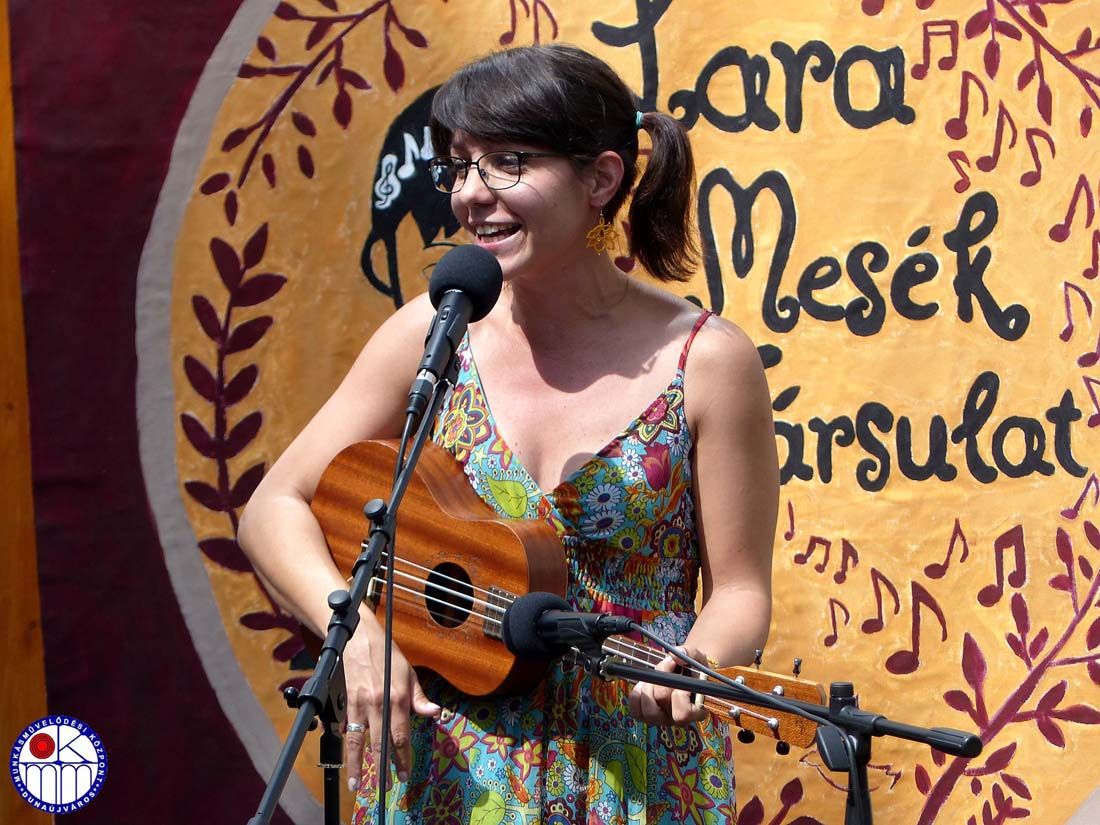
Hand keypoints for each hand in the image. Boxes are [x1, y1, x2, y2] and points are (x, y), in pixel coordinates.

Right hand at [343, 625, 440, 790]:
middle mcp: (378, 704)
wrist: (361, 640)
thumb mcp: (409, 675)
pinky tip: (347, 759)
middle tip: (385, 787)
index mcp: (397, 698)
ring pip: (358, 741)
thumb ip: (420, 698)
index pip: (400, 735)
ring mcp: (360, 704)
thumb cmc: (389, 657)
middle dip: (383, 768)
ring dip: (356, 765)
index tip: (405, 774)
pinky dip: (347, 744)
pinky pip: (348, 727)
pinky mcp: (347, 702)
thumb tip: (436, 713)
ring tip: (356, 785)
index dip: (402, 758)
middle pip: (380, 743)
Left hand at [627, 646, 708, 726]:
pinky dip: (636, 697)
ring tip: (654, 677)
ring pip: (648, 711)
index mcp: (695, 710)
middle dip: (661, 679)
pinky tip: (644, 685)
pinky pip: (636, 711)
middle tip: (666, 666)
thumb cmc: (692, 668)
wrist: (683, 673)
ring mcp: (663, 720)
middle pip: (663, 702)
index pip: (684, 713)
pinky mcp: (647, 717)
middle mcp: (679, 719)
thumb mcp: (696, 657)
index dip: (678, 694)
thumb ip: (689, 653)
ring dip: (648, 689)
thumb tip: (675, 657)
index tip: (681, 675)